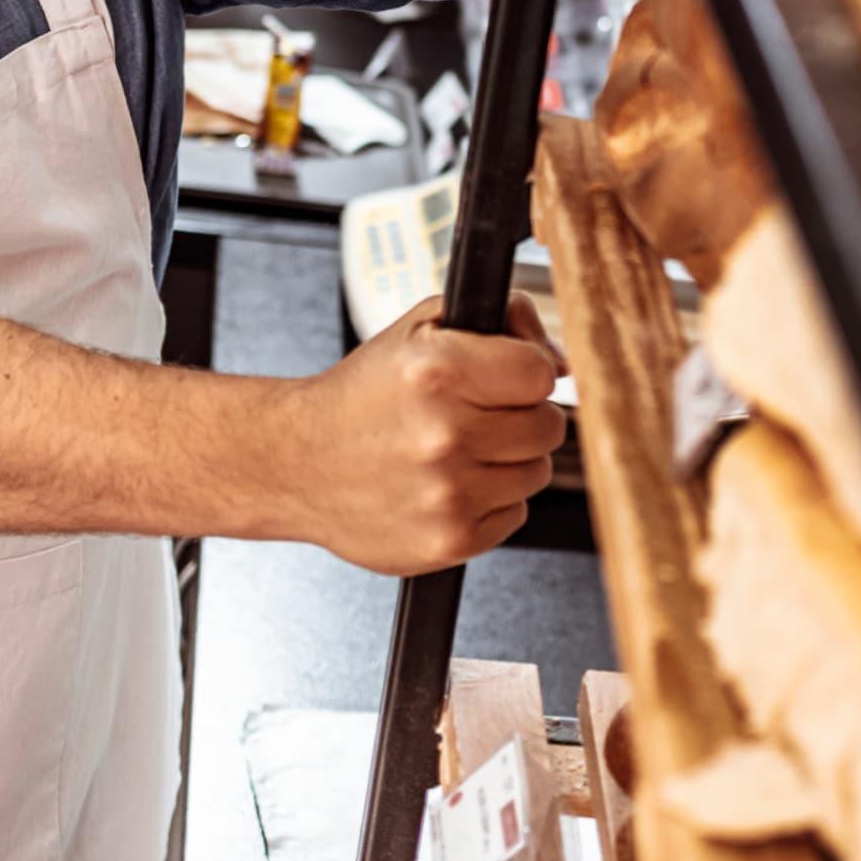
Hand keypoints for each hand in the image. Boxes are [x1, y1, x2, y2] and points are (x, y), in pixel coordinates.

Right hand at [280, 293, 566, 573]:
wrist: (299, 463)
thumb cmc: (360, 396)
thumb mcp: (418, 329)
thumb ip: (498, 320)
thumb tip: (561, 358)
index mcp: (437, 370)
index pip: (540, 373)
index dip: (525, 372)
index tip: (503, 378)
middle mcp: (445, 433)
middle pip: (548, 426)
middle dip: (519, 416)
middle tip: (476, 415)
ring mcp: (449, 493)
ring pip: (535, 473)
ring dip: (506, 461)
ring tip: (456, 451)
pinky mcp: (451, 540)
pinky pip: (514, 514)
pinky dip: (489, 500)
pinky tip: (447, 484)